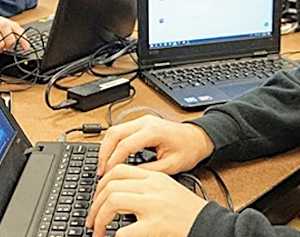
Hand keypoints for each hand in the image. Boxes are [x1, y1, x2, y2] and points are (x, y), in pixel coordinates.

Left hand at [87, 165, 207, 236]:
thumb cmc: (189, 212)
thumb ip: (145, 189)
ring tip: (97, 231)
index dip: (101, 184)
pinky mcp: (156, 225)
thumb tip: (116, 196)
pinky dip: (114, 236)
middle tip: (92, 220)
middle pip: (111, 185)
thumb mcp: (167, 191)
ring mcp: (154, 205)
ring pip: (113, 201)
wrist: (210, 224)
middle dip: (95, 204)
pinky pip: (125, 230)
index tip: (97, 198)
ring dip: (99, 218)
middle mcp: (153, 187)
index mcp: (155, 177)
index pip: (119, 171)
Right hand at [97, 116, 214, 176]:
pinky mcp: (141, 124)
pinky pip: (120, 131)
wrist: (198, 138)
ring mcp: (142, 121)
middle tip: (101, 171)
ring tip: (103, 166)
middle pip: (114, 133)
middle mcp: (145, 123)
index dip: (113, 161)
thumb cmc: (188, 150)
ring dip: (106, 148)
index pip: (124, 145)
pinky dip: (112, 144)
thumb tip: (129, 178)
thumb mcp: (170, 166)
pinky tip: (111, 157)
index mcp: (153, 131)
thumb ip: (149, 171)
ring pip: (114, 130)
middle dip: (104, 153)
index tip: (107, 175)